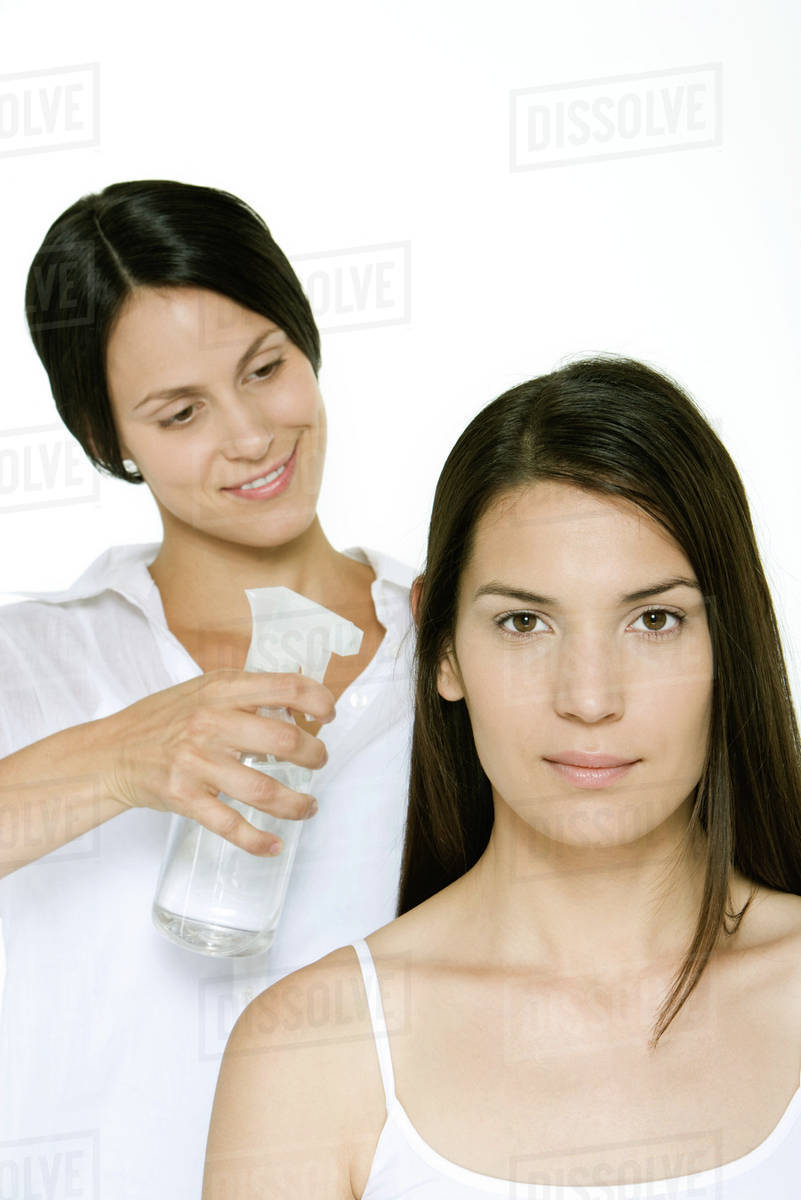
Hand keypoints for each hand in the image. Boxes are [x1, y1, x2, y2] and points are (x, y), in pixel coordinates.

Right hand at [99, 669, 334, 854]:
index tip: (328, 715)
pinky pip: (231, 825)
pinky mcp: (185, 798)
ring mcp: (197, 763)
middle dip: (314, 755)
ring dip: (297, 803)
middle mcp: (211, 723)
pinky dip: (258, 841)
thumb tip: (298, 704)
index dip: (319, 700)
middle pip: (284, 740)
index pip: (286, 687)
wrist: (111, 752)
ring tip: (308, 806)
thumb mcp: (203, 690)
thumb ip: (246, 694)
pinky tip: (274, 844)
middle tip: (319, 761)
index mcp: (221, 690)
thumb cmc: (162, 720)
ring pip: (265, 790)